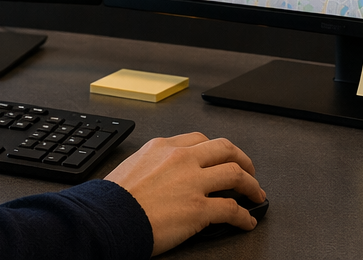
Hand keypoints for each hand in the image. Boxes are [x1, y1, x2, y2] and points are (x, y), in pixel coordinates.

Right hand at [104, 132, 264, 254]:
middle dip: (242, 160)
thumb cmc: (113, 199)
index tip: (222, 158)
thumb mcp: (133, 166)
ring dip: (251, 185)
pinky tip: (247, 221)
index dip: (217, 150)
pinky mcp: (199, 209)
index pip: (200, 140)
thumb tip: (164, 175)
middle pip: (225, 149)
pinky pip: (232, 209)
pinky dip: (245, 216)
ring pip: (236, 174)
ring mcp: (192, 183)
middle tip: (248, 171)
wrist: (106, 218)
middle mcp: (181, 159)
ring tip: (256, 194)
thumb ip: (154, 164)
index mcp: (163, 147)